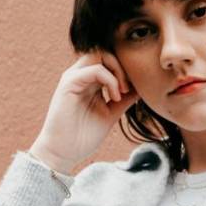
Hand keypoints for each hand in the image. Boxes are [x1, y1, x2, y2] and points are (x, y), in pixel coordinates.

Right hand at [28, 50, 139, 172]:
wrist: (64, 153)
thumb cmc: (84, 136)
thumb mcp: (111, 114)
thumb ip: (124, 99)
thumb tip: (142, 88)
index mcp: (89, 81)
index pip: (109, 60)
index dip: (124, 69)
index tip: (134, 88)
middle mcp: (80, 76)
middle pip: (105, 52)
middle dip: (122, 66)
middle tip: (128, 88)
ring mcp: (73, 78)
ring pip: (99, 55)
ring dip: (117, 71)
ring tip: (122, 92)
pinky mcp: (68, 84)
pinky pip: (94, 69)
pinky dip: (110, 80)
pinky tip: (115, 97)